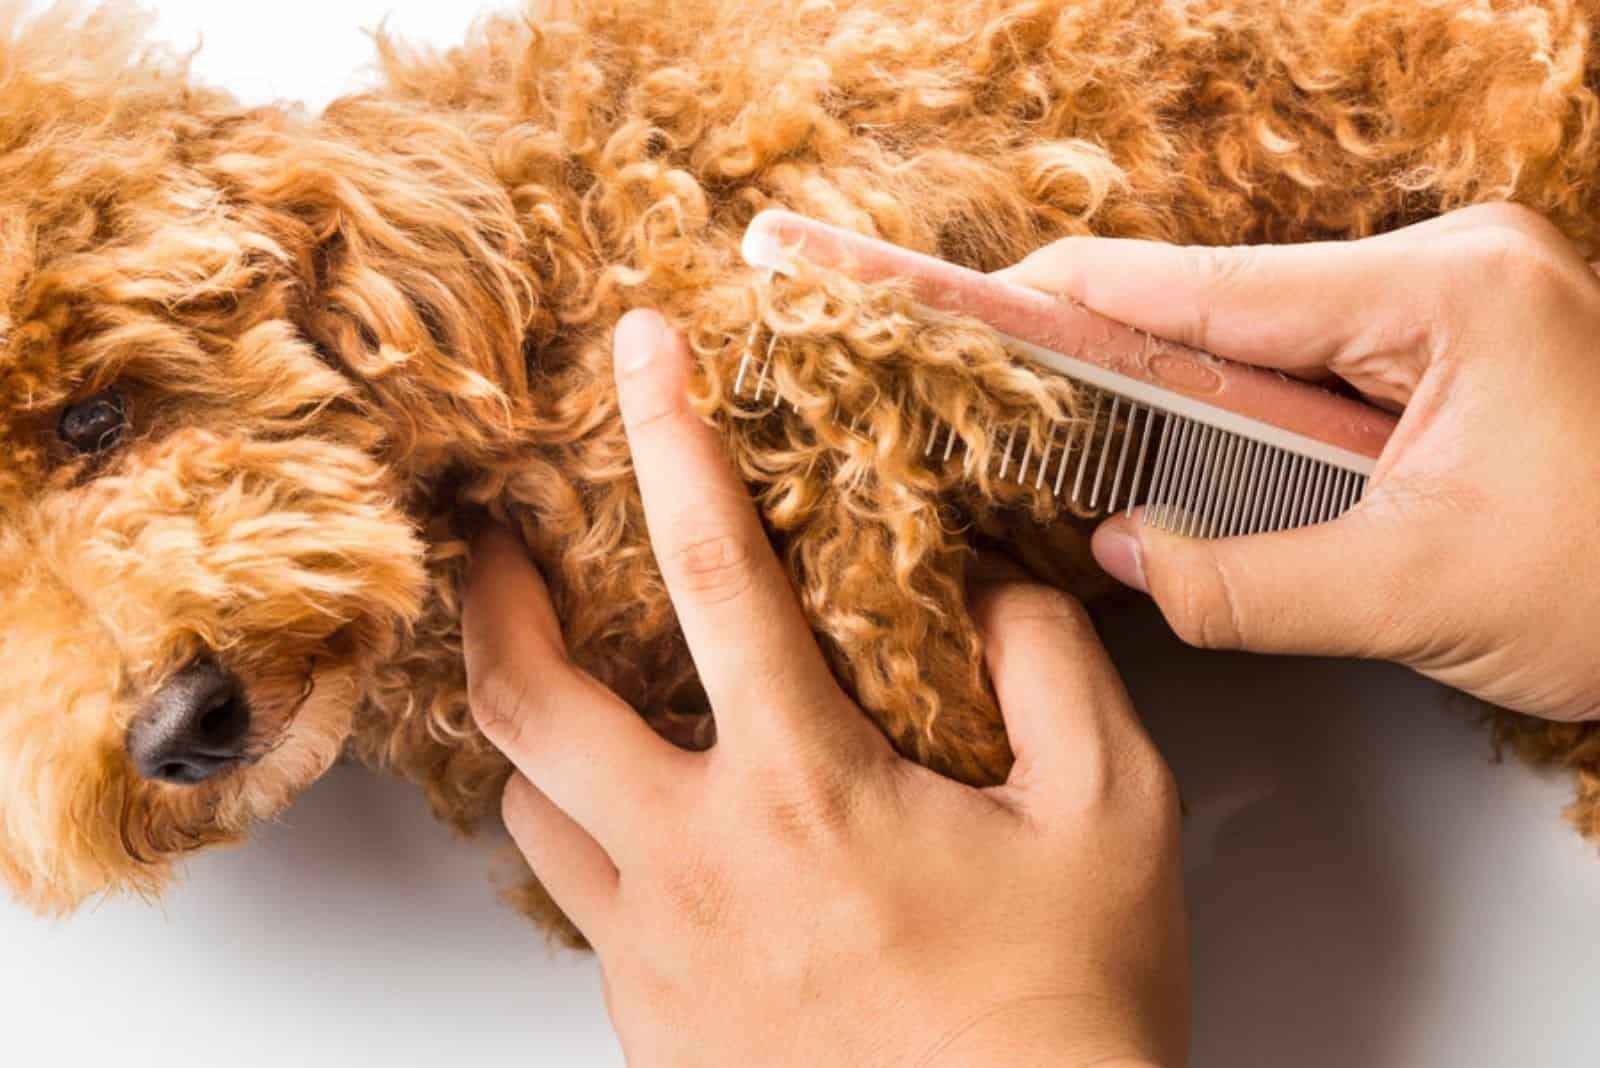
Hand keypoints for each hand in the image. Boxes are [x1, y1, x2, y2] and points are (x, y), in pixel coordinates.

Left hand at [462, 310, 1186, 1066]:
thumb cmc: (1062, 1019)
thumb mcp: (1110, 816)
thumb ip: (1054, 670)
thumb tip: (997, 594)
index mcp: (804, 787)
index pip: (709, 572)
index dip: (670, 440)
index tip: (639, 355)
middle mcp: (698, 863)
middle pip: (528, 701)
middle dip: (494, 599)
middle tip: (497, 544)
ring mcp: (656, 953)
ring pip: (532, 807)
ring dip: (544, 732)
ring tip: (577, 690)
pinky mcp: (652, 1026)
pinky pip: (580, 901)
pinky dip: (592, 836)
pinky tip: (653, 827)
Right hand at [999, 203, 1599, 722]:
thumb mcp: (1423, 595)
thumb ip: (1249, 582)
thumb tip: (1122, 556)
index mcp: (1446, 292)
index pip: (1209, 287)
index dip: (1075, 299)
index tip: (974, 306)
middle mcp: (1448, 269)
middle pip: (1225, 302)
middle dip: (1112, 350)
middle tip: (1008, 393)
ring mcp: (1455, 303)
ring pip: (1262, 337)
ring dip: (1173, 392)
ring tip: (1070, 428)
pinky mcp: (1455, 350)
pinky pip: (1311, 367)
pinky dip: (1238, 412)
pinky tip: (1179, 450)